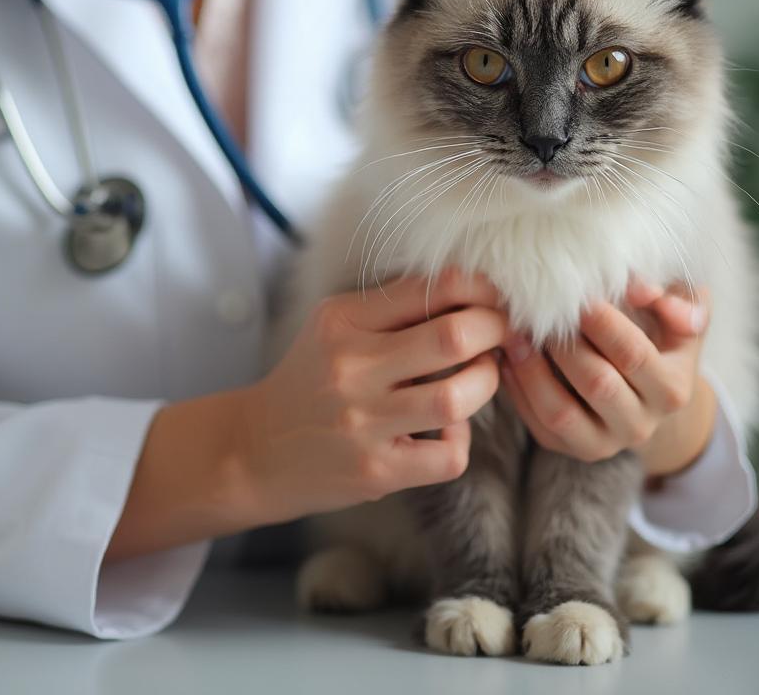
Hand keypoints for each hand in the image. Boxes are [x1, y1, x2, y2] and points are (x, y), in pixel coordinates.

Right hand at [238, 268, 505, 520]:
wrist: (255, 449)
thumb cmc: (311, 379)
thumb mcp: (334, 326)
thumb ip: (393, 307)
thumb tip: (471, 291)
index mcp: (342, 320)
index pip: (429, 288)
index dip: (479, 288)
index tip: (493, 296)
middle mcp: (350, 367)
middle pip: (453, 336)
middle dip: (495, 329)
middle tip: (503, 331)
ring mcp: (362, 422)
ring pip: (457, 398)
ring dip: (486, 382)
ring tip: (482, 374)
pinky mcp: (375, 471)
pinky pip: (449, 455)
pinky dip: (461, 439)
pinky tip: (449, 429)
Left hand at [499, 280, 713, 473]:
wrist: (640, 389)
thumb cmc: (655, 337)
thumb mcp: (673, 316)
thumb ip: (672, 299)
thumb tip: (644, 290)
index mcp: (672, 391)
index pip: (634, 355)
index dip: (603, 323)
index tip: (577, 296)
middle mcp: (642, 426)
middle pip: (598, 384)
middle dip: (565, 346)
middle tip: (538, 312)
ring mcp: (604, 444)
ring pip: (561, 413)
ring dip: (532, 370)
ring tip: (515, 335)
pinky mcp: (569, 448)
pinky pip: (537, 424)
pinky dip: (518, 390)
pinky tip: (507, 358)